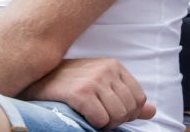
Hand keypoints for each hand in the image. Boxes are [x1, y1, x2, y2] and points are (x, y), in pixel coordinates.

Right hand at [20, 58, 155, 128]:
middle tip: (97, 113)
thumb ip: (127, 97)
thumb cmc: (70, 84)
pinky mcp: (81, 93)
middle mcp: (106, 69)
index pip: (140, 99)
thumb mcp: (102, 85)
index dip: (126, 112)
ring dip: (104, 123)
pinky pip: (101, 120)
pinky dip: (94, 124)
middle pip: (130, 110)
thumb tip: (152, 111)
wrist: (37, 80)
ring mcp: (94, 80)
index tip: (108, 109)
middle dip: (116, 119)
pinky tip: (83, 114)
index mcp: (114, 65)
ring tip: (90, 114)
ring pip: (117, 117)